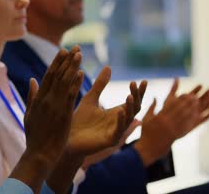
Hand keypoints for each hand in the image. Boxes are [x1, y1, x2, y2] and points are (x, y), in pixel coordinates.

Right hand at [10, 46, 83, 191]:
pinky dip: (75, 83)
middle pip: (56, 75)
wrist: (39, 153)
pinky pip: (70, 95)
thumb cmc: (35, 136)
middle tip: (75, 47)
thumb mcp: (29, 114)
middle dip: (66, 60)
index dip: (57, 62)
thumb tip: (32, 80)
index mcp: (38, 99)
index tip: (64, 51)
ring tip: (79, 54)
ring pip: (64, 82)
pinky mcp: (63, 114)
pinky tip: (81, 73)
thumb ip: (31, 96)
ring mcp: (54, 106)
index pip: (48, 76)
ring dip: (72, 67)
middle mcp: (45, 99)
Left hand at [45, 67, 145, 193]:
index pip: (132, 100)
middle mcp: (119, 122)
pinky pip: (119, 130)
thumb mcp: (90, 99)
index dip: (138, 91)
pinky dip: (121, 120)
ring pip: (129, 119)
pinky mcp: (109, 141)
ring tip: (129, 94)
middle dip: (136, 96)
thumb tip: (108, 66)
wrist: (67, 137)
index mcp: (116, 113)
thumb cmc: (79, 120)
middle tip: (134, 84)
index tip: (142, 80)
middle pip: (134, 108)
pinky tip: (120, 110)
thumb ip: (100, 85)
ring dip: (130, 107)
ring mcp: (115, 132)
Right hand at [134, 79, 208, 165]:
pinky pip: (187, 127)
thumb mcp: (146, 118)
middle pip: (181, 111)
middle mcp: (167, 123)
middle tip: (196, 97)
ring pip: (186, 118)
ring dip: (193, 111)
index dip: (180, 99)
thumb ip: (151, 107)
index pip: (172, 106)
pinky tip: (198, 116)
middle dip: (189, 103)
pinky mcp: (177, 135)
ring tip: (199, 104)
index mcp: (160, 117)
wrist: (149, 147)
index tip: (186, 94)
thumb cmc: (146, 132)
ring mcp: (173, 129)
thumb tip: (155, 97)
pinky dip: (193, 121)